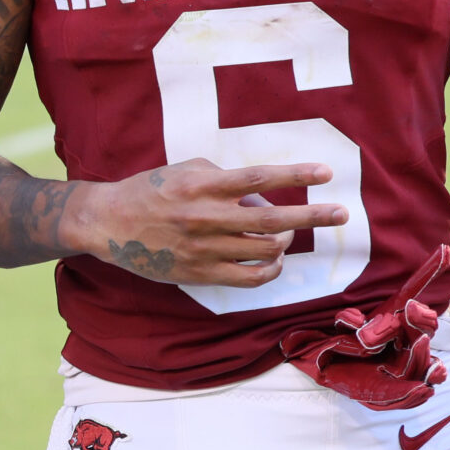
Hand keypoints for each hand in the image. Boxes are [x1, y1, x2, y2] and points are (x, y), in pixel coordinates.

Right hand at [57, 159, 344, 286]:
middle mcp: (206, 217)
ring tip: (287, 235)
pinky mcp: (200, 273)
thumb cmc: (150, 190)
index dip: (295, 175)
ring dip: (284, 243)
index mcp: (203, 186)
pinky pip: (249, 278)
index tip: (326, 172)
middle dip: (312, 216)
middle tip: (341, 214)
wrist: (109, 222)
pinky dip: (269, 270)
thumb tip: (262, 198)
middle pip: (272, 219)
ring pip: (264, 251)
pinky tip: (273, 261)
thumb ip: (224, 180)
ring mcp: (204, 248)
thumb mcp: (185, 171)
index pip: (259, 179)